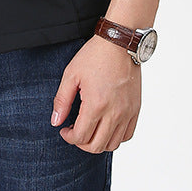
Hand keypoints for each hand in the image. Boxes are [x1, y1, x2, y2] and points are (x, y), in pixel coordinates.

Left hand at [51, 34, 141, 152]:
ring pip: (113, 144)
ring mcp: (127, 112)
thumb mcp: (71, 75)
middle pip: (96, 146)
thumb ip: (62, 100)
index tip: (64, 130)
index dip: (68, 137)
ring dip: (98, 142)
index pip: (81, 137)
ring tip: (90, 130)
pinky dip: (115, 137)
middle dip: (81, 144)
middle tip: (74, 132)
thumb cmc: (94, 56)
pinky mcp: (136, 109)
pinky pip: (127, 135)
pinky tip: (105, 126)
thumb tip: (55, 122)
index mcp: (96, 105)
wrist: (119, 44)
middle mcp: (114, 113)